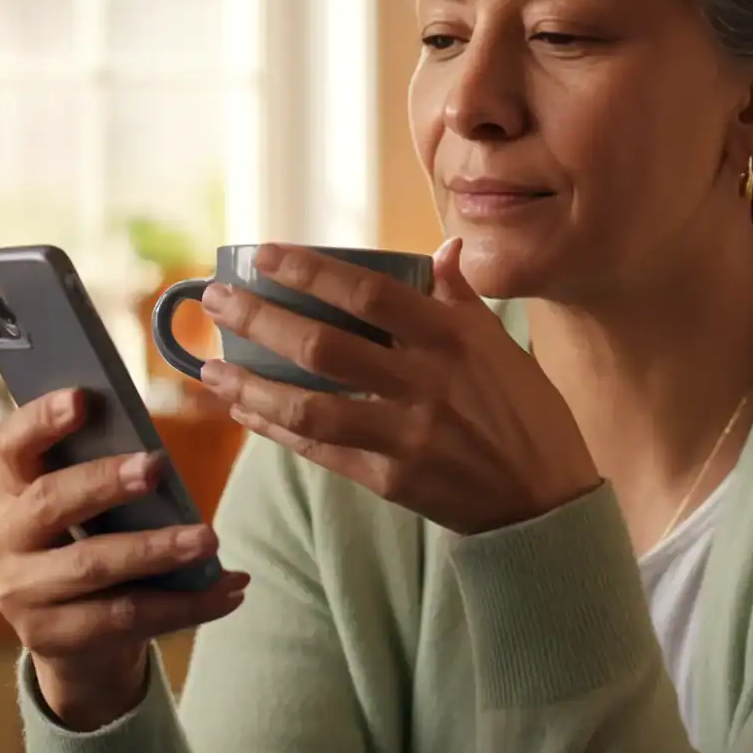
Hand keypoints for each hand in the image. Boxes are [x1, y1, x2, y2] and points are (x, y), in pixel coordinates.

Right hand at [0, 388, 250, 730]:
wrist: (78, 646)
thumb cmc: (95, 552)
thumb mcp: (92, 515)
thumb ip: (109, 484)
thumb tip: (159, 461)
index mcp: (12, 492)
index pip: (12, 445)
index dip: (42, 419)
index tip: (83, 398)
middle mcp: (2, 540)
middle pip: (50, 501)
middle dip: (105, 482)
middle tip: (157, 465)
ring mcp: (18, 595)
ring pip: (92, 565)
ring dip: (157, 550)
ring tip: (210, 540)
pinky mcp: (48, 640)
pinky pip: (124, 617)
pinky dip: (186, 604)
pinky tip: (229, 590)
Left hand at [198, 240, 598, 535]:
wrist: (544, 504)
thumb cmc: (525, 415)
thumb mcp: (502, 347)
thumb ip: (461, 298)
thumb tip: (442, 247)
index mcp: (453, 339)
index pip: (368, 293)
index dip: (310, 271)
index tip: (263, 255)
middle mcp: (426, 384)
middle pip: (324, 346)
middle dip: (261, 319)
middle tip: (215, 300)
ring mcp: (406, 436)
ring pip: (310, 407)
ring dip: (251, 385)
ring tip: (209, 368)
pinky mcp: (391, 480)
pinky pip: (320, 451)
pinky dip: (278, 428)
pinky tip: (246, 410)